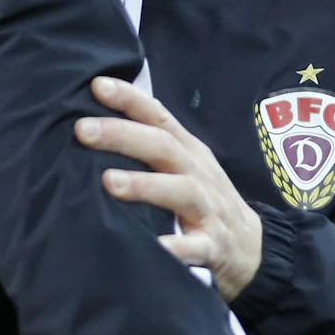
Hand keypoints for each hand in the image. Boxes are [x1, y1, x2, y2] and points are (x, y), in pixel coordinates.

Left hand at [75, 76, 264, 300]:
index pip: (159, 117)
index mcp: (188, 151)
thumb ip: (151, 144)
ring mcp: (208, 210)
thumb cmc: (204, 200)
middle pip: (163, 147)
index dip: (130, 99)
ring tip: (109, 182)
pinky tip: (153, 247)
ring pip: (180, 192)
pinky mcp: (212, 247)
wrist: (252, 249)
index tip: (98, 85)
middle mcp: (198, 174)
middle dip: (123, 136)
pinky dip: (175, 248)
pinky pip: (195, 248)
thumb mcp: (186, 165)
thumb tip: (95, 122)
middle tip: (83, 130)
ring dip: (145, 185)